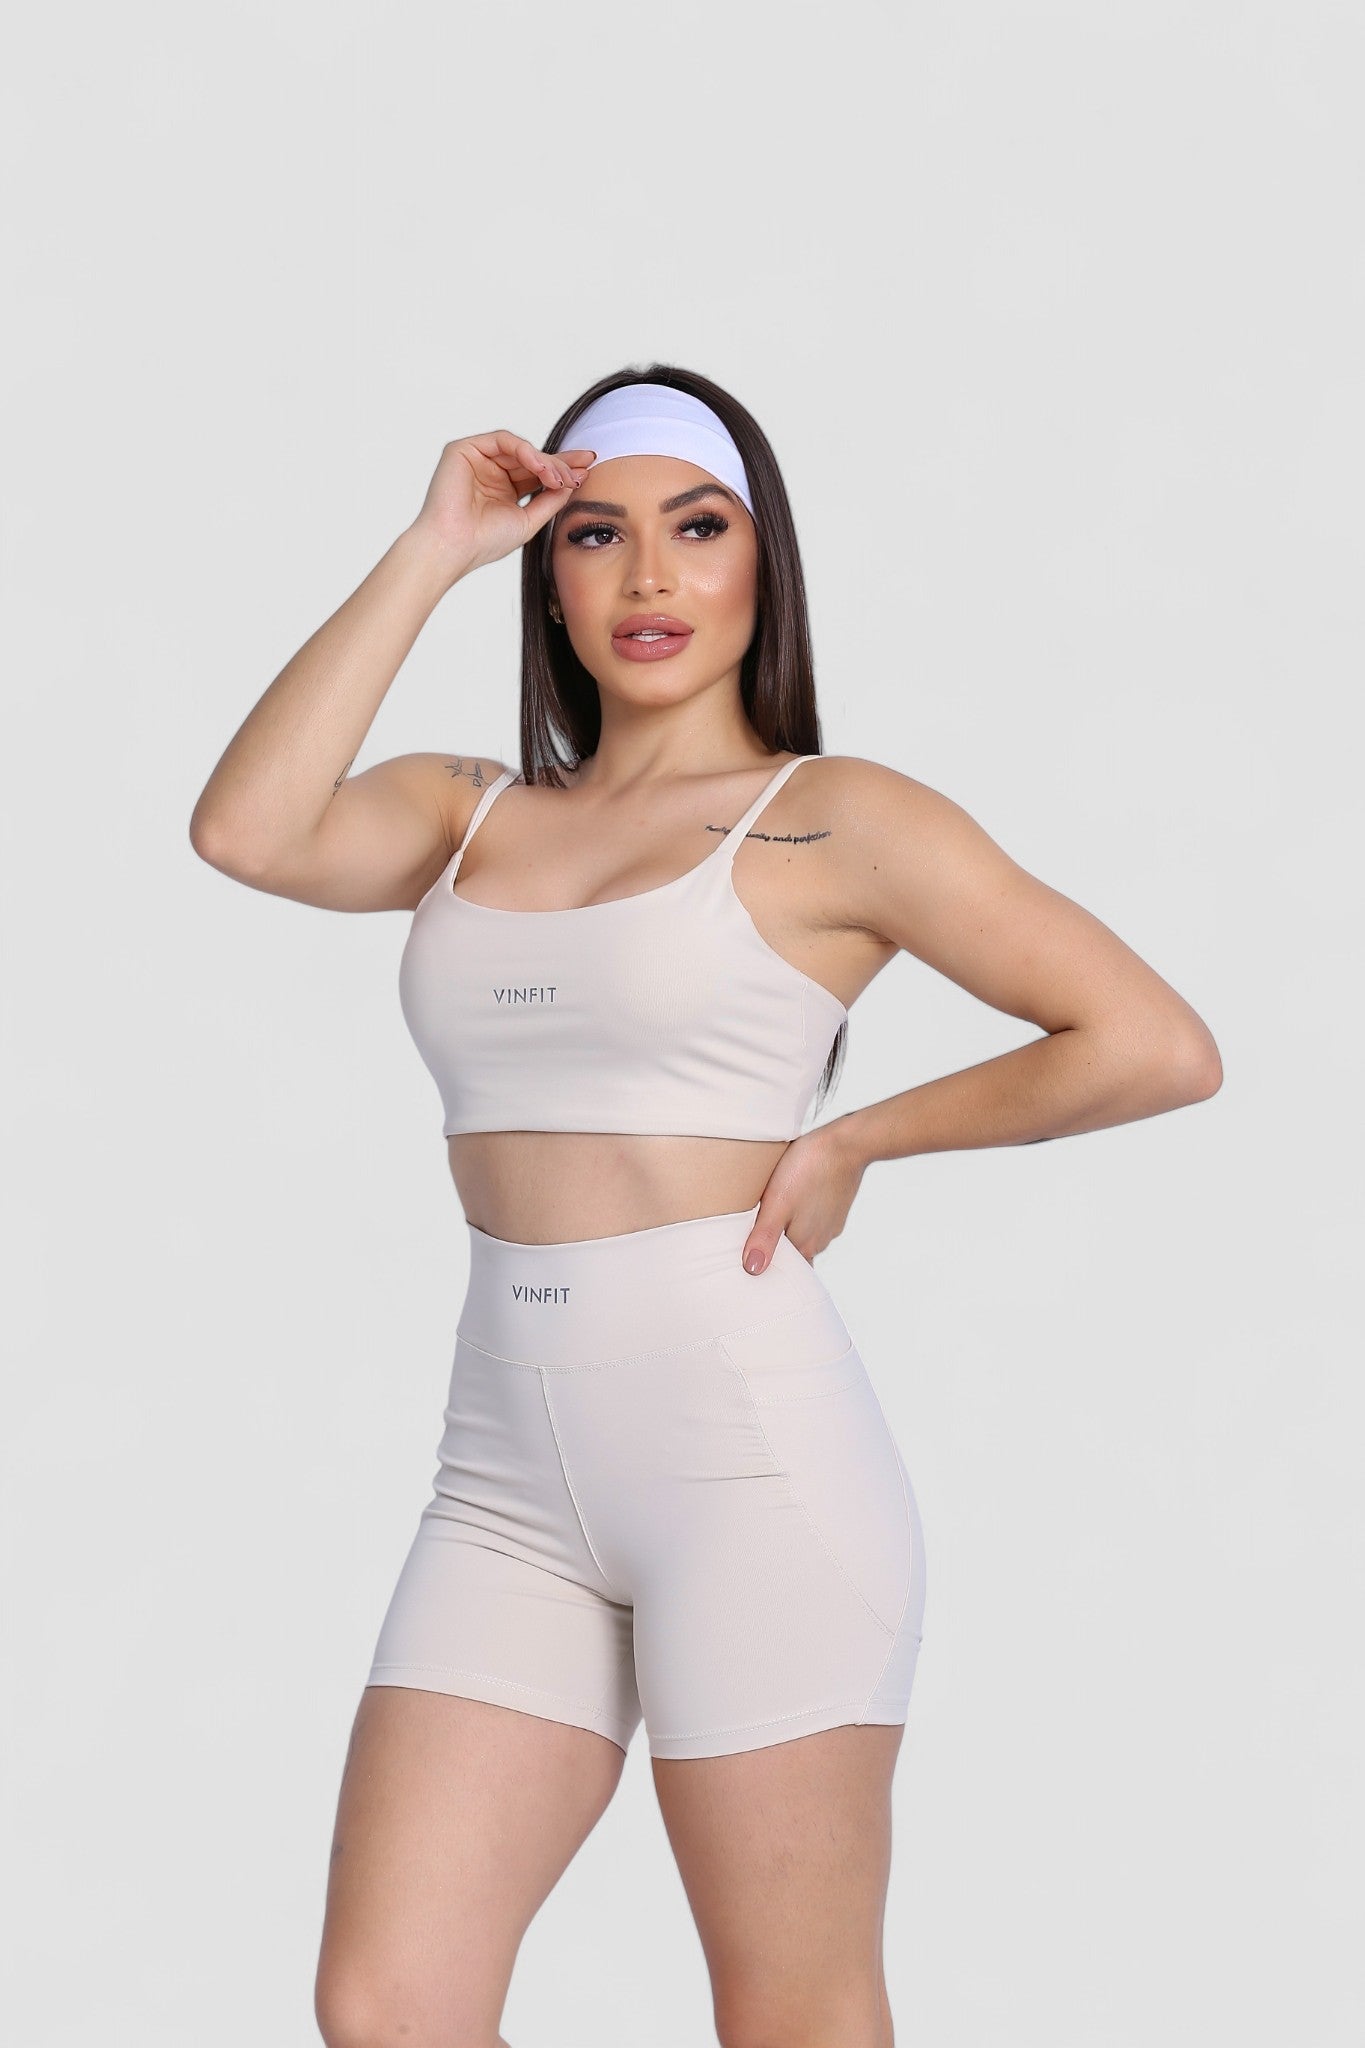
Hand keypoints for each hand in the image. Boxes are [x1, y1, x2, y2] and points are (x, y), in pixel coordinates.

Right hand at [408, 430, 596, 580]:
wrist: (454, 547)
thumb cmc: (484, 542)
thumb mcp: (529, 521)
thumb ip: (550, 501)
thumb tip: (573, 483)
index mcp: (505, 490)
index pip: (538, 474)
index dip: (563, 470)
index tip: (588, 469)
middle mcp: (491, 472)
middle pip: (532, 459)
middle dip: (560, 462)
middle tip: (581, 469)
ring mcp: (478, 460)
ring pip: (520, 449)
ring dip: (545, 461)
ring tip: (560, 477)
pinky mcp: (464, 450)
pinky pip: (503, 440)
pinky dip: (525, 451)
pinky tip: (541, 467)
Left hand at [741, 1117, 868, 1273]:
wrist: (846, 1144)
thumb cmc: (809, 1169)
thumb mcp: (777, 1203)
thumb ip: (765, 1238)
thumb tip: (752, 1270)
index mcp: (805, 1244)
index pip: (786, 1269)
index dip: (769, 1266)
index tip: (753, 1260)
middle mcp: (821, 1239)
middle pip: (795, 1252)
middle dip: (777, 1247)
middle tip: (757, 1235)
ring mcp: (830, 1222)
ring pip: (804, 1233)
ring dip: (789, 1228)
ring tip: (772, 1214)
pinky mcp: (835, 1206)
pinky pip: (814, 1217)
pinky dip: (802, 1213)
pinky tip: (793, 1198)